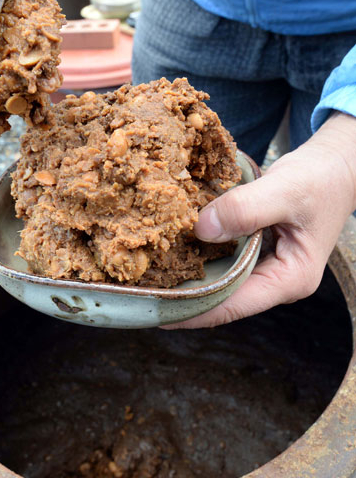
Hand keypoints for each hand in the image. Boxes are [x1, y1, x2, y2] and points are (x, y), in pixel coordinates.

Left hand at [164, 111, 355, 328]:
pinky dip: (200, 256)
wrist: (334, 166)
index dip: (193, 311)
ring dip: (190, 278)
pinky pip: (224, 261)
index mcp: (290, 279)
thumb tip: (200, 229)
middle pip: (223, 299)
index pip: (233, 305)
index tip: (155, 311)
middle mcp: (275, 281)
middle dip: (185, 298)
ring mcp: (265, 268)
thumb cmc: (319, 180)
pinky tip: (174, 250)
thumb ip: (246, 209)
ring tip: (150, 276)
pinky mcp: (256, 252)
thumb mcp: (286, 190)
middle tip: (142, 294)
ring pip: (221, 281)